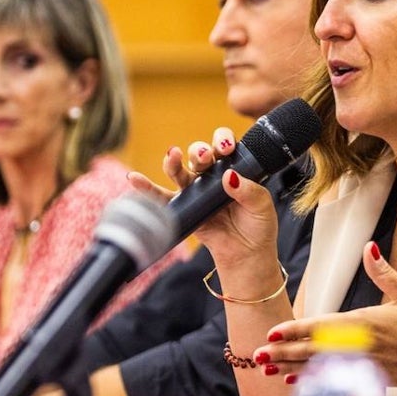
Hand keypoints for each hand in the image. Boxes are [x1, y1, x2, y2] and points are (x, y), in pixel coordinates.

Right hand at [128, 128, 280, 275]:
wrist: (247, 255)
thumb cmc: (258, 227)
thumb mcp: (261, 206)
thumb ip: (249, 191)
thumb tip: (229, 176)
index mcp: (234, 168)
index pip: (224, 146)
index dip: (222, 140)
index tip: (225, 148)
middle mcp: (213, 176)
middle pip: (200, 155)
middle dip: (199, 152)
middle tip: (204, 158)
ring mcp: (196, 190)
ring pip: (180, 171)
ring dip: (174, 162)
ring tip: (173, 156)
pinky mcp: (184, 207)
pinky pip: (162, 196)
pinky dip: (147, 188)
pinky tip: (135, 179)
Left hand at [258, 242, 396, 388]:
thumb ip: (383, 272)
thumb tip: (368, 247)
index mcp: (366, 324)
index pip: (322, 327)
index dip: (295, 330)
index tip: (272, 333)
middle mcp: (359, 347)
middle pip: (313, 351)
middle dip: (283, 353)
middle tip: (256, 356)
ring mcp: (362, 366)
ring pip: (319, 368)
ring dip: (290, 368)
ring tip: (265, 369)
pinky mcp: (368, 378)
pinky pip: (333, 380)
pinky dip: (311, 380)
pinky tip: (293, 380)